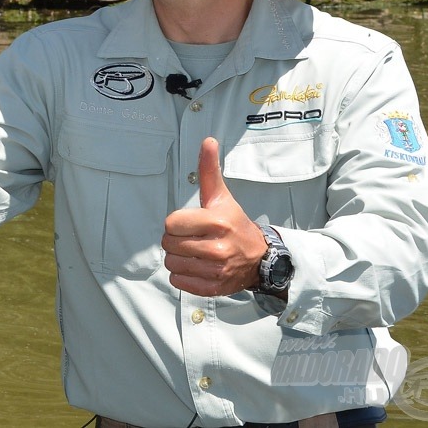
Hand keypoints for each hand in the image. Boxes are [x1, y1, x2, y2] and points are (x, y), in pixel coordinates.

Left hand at [161, 137, 266, 296]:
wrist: (259, 258)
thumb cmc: (234, 223)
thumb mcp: (221, 197)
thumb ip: (209, 171)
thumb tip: (208, 141)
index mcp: (217, 222)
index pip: (171, 223)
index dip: (175, 223)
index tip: (189, 223)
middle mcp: (218, 248)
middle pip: (168, 244)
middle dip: (174, 240)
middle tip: (191, 238)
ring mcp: (216, 270)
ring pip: (171, 264)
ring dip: (177, 259)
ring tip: (193, 253)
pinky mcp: (213, 288)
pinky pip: (178, 282)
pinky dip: (182, 276)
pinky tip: (195, 267)